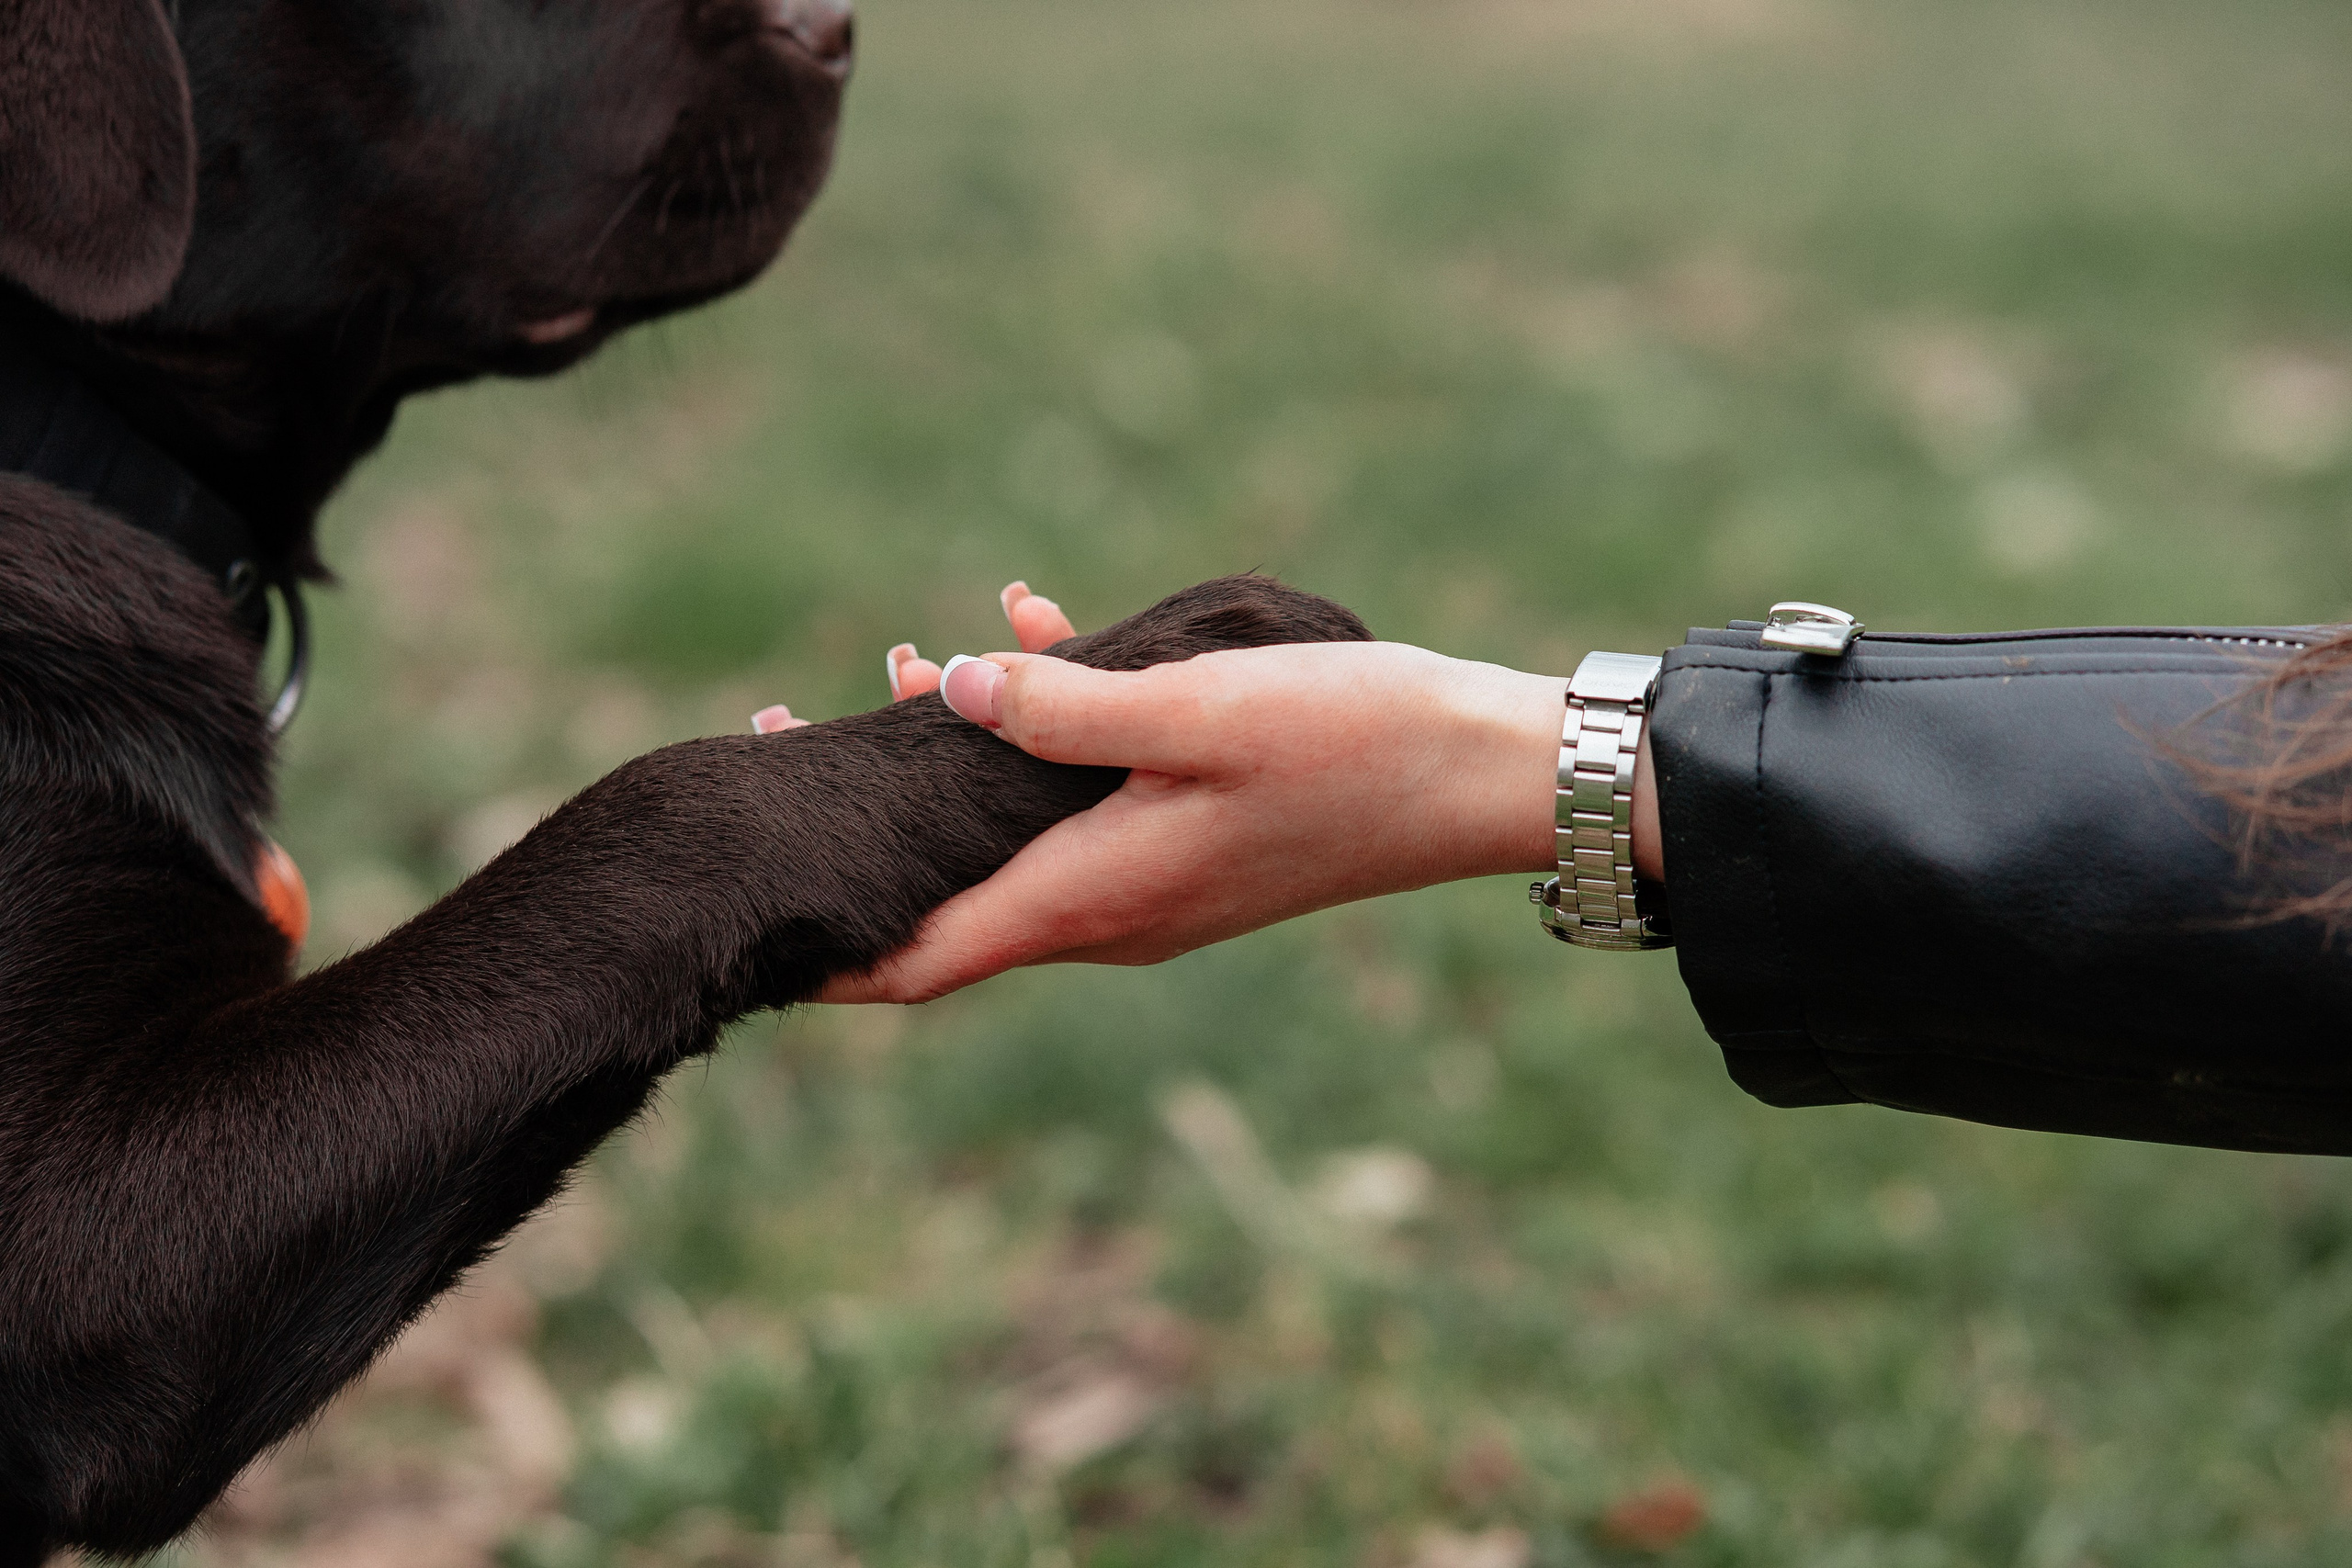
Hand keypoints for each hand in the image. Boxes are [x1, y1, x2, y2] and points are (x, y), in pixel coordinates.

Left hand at [789, 583, 1658, 1004]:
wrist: (1481, 775)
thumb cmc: (1351, 743)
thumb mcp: (1199, 709)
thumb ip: (1066, 709)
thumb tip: (947, 688)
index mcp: (1096, 897)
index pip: (924, 958)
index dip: (827, 952)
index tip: (747, 918)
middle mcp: (1113, 914)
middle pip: (953, 905)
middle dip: (870, 835)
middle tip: (787, 738)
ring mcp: (1155, 888)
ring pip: (1012, 846)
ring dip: (954, 767)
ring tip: (901, 663)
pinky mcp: (1193, 849)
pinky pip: (1085, 807)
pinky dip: (1043, 741)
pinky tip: (1029, 635)